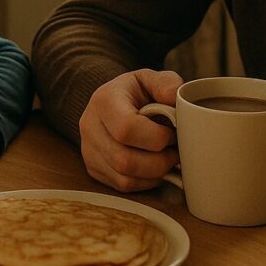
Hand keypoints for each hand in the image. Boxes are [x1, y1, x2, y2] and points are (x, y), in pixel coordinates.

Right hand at [79, 69, 182, 191]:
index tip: (172, 133)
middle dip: (159, 162)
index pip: (126, 128)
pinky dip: (146, 182)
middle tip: (176, 152)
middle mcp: (90, 127)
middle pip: (125, 160)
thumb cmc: (135, 92)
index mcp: (104, 101)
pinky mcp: (94, 169)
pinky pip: (123, 186)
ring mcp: (89, 151)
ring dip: (155, 175)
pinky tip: (155, 167)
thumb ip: (166, 83)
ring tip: (168, 159)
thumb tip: (174, 96)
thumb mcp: (150, 79)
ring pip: (124, 178)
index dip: (156, 137)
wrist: (111, 102)